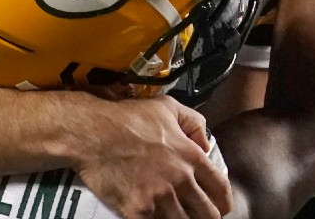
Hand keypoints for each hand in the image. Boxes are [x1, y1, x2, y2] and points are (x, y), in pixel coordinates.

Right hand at [75, 95, 230, 218]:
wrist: (92, 133)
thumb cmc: (128, 118)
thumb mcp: (167, 107)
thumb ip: (194, 123)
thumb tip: (206, 144)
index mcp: (191, 158)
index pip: (221, 191)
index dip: (222, 203)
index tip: (217, 207)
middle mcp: (180, 181)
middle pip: (208, 215)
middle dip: (204, 217)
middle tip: (195, 215)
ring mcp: (159, 198)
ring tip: (172, 215)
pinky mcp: (137, 211)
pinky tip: (150, 215)